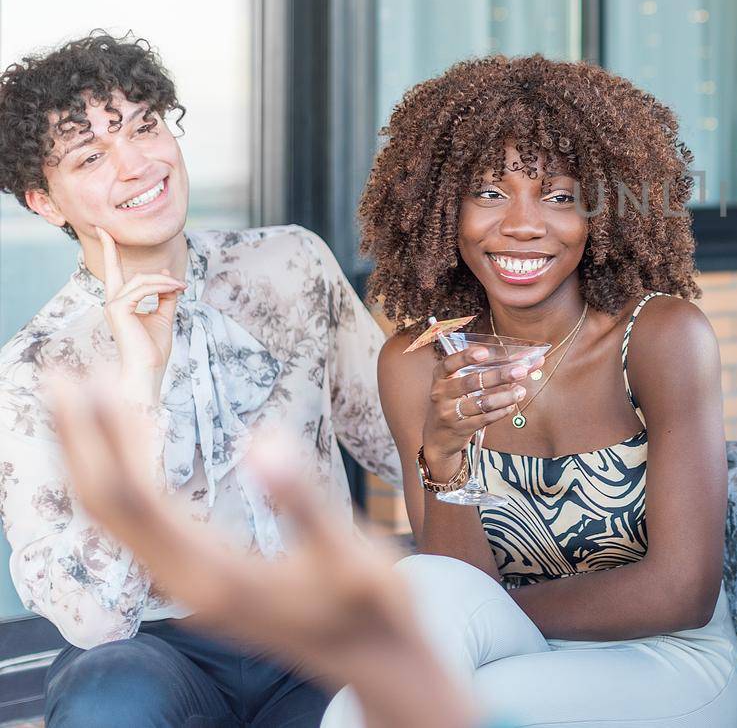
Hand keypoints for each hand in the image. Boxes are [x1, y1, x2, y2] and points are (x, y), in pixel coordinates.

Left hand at [49, 366, 475, 727]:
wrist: (377, 661)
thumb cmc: (371, 607)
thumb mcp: (350, 554)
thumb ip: (303, 501)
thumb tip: (261, 438)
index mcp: (212, 577)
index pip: (135, 498)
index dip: (107, 437)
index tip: (90, 380)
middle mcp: (183, 584)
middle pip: (108, 507)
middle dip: (79, 439)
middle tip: (61, 374)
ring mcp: (184, 584)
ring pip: (116, 517)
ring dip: (93, 456)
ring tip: (83, 397)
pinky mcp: (195, 578)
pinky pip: (137, 522)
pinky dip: (122, 475)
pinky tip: (130, 444)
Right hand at [97, 227, 183, 393]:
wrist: (148, 368)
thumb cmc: (153, 347)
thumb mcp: (163, 316)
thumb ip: (165, 295)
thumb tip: (168, 275)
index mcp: (120, 303)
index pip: (114, 273)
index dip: (109, 251)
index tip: (105, 232)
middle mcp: (112, 302)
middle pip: (120, 270)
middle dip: (121, 254)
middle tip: (141, 255)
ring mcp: (112, 305)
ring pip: (141, 279)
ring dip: (165, 282)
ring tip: (182, 287)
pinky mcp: (117, 309)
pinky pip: (142, 288)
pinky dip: (162, 287)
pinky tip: (176, 290)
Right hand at [420, 347, 536, 474]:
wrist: (438, 437)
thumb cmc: (456, 401)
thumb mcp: (461, 384)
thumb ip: (490, 368)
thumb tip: (530, 358)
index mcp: (441, 377)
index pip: (449, 364)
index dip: (465, 357)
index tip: (484, 353)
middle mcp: (442, 393)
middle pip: (471, 382)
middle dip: (498, 376)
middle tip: (520, 371)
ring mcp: (449, 412)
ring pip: (481, 403)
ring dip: (505, 397)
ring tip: (521, 391)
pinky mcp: (460, 429)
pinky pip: (485, 419)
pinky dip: (501, 411)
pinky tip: (512, 405)